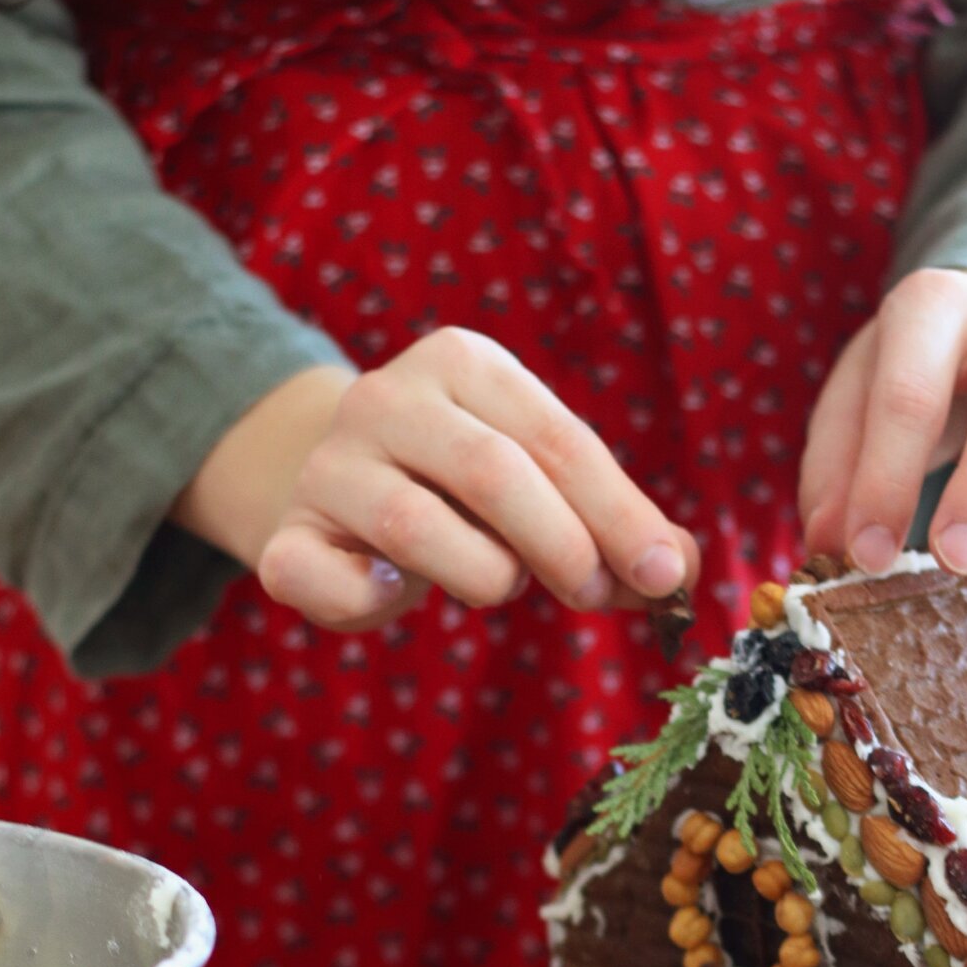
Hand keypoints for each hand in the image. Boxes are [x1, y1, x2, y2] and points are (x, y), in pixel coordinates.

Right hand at [173, 329, 696, 630]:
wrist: (336, 490)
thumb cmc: (464, 492)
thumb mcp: (542, 486)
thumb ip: (611, 524)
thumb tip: (683, 571)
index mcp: (463, 363)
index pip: (556, 438)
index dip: (618, 513)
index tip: (663, 574)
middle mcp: (385, 398)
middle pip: (493, 473)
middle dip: (561, 546)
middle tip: (592, 595)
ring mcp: (328, 466)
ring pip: (414, 525)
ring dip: (483, 574)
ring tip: (499, 583)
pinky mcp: (283, 537)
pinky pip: (324, 580)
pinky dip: (372, 603)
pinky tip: (396, 592)